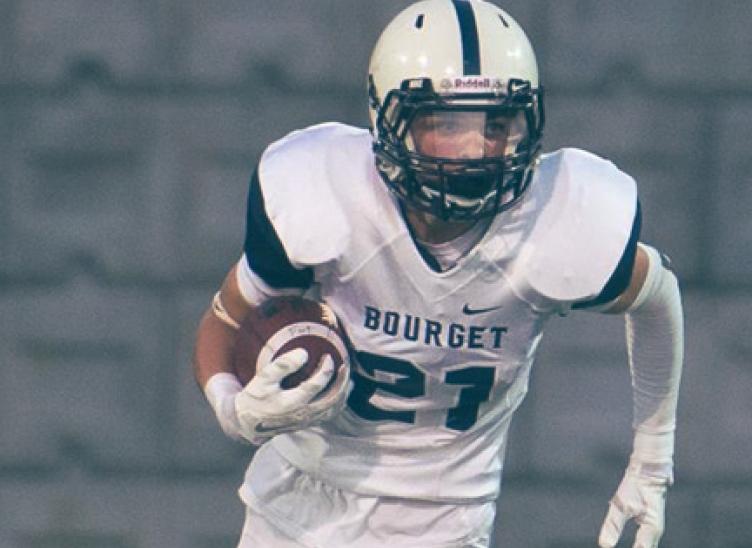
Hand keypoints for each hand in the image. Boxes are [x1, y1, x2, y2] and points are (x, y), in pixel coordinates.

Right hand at [234, 348, 349, 443]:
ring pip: (334, 408)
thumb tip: (304, 353)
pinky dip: (338, 402)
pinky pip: (329, 414)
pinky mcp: (307, 424)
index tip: (328, 356)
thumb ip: (283, 365)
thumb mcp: (263, 379)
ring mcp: (307, 421)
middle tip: (346, 365)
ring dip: (343, 392)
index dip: (326, 369)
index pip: (317, 384)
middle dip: (342, 381)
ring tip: (347, 377)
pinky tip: (340, 392)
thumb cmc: (254, 399)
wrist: (246, 425)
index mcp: (293, 403)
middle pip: (333, 399)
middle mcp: (303, 414)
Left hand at [598, 463, 669, 547]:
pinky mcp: (649, 525)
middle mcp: (654, 533)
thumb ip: (613, 526)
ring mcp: (653, 529)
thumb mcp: (621, 505)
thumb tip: (604, 546)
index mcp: (651, 531)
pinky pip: (644, 543)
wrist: (649, 469)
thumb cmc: (636, 486)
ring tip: (613, 547)